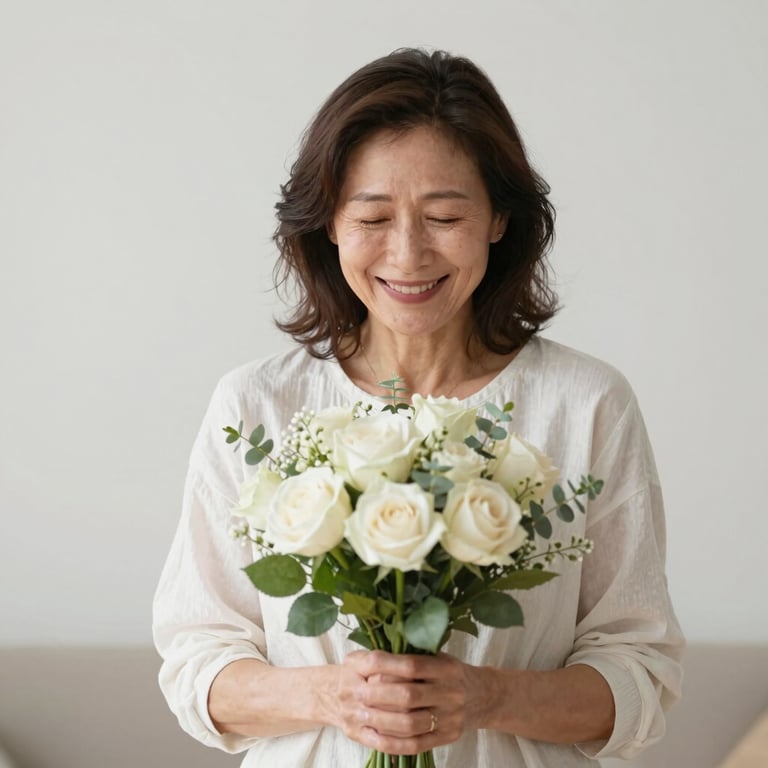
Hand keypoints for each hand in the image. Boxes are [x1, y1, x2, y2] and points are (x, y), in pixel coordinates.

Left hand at [335, 650, 486, 753]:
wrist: (483, 695)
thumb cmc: (449, 672)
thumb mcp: (437, 655)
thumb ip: (411, 654)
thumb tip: (370, 652)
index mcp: (447, 668)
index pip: (412, 666)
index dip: (385, 665)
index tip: (363, 664)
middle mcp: (451, 692)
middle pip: (409, 696)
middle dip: (378, 694)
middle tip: (357, 692)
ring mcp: (451, 718)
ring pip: (411, 723)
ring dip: (382, 720)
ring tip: (362, 714)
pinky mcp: (447, 737)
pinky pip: (416, 744)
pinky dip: (393, 742)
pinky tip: (375, 736)